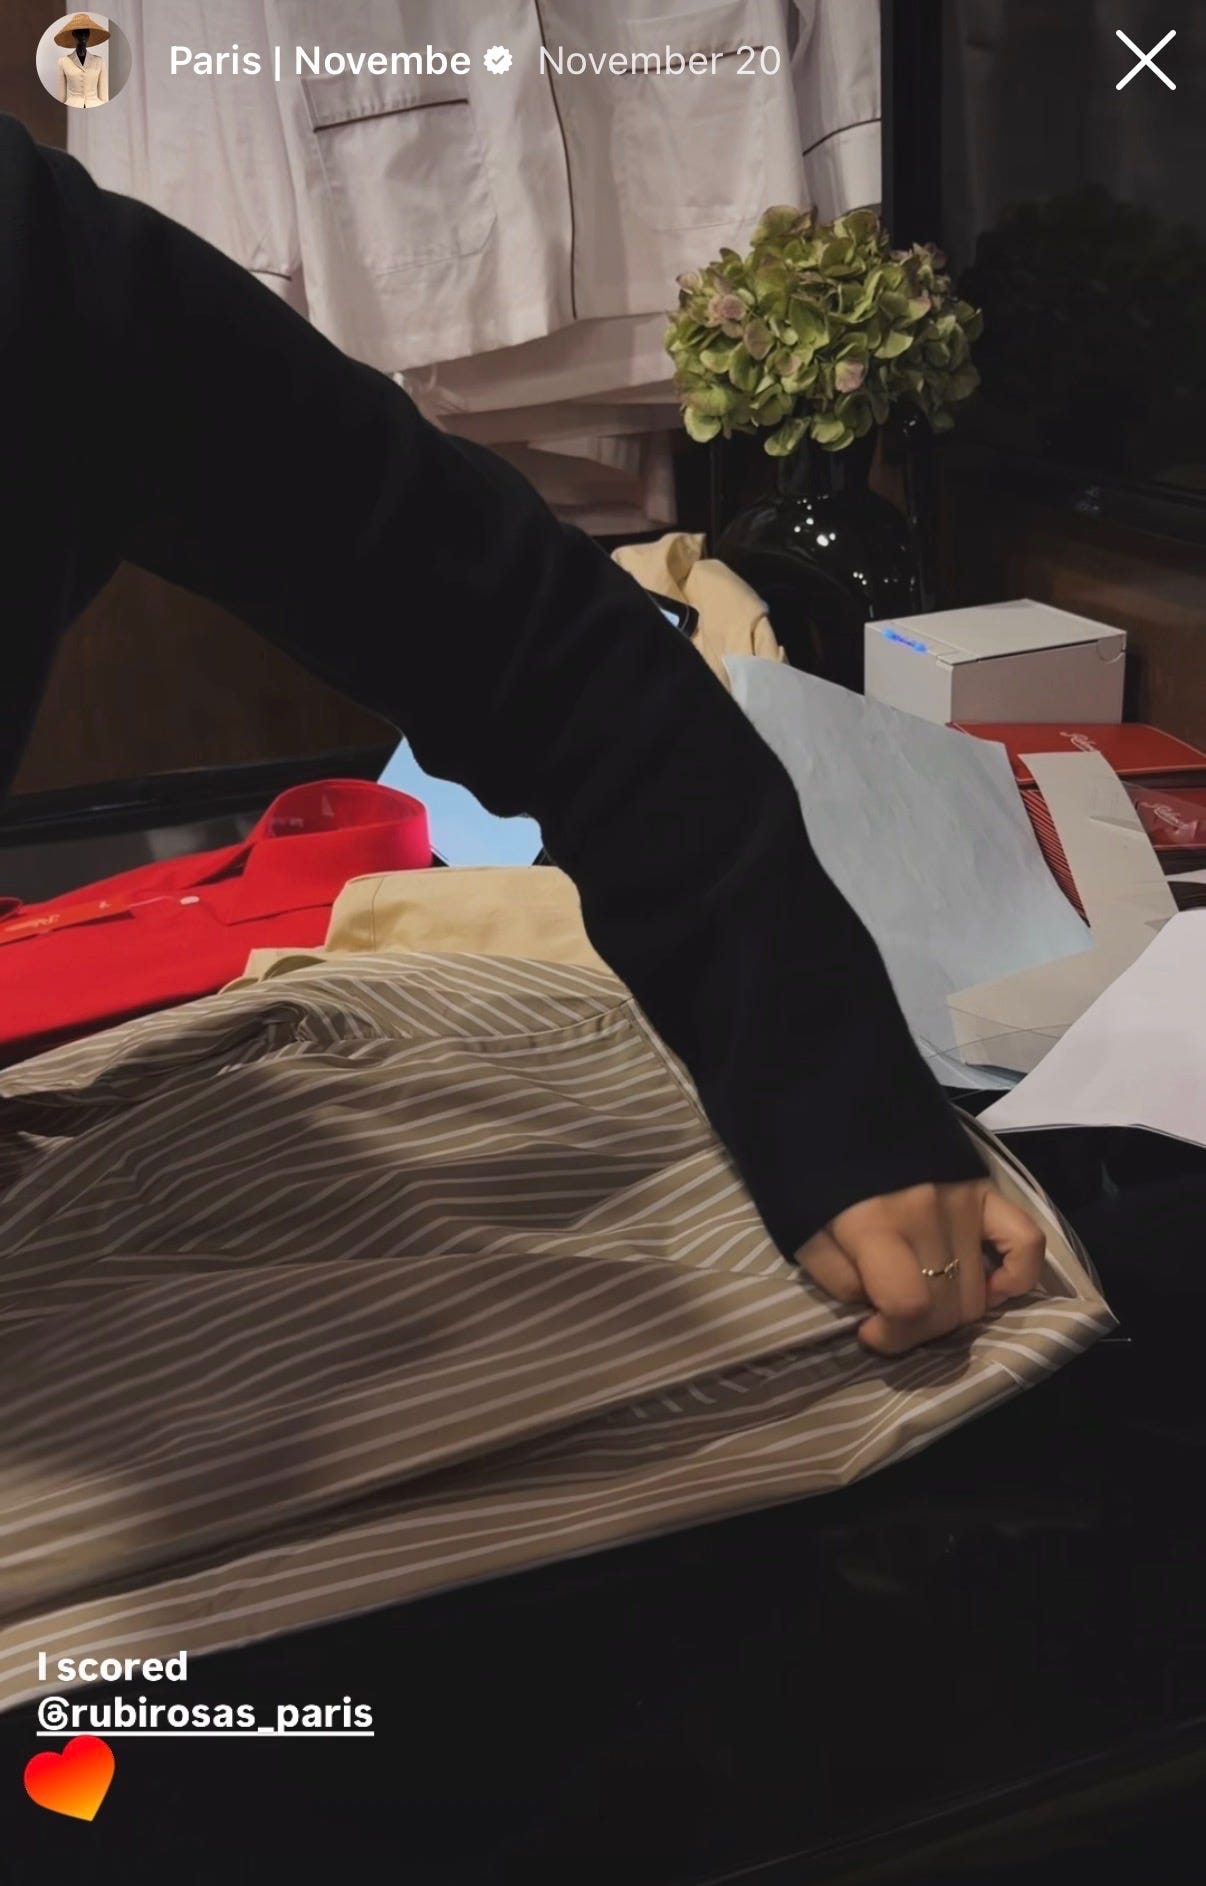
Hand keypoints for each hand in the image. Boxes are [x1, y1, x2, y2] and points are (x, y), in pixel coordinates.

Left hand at [795, 1179, 1043, 1355]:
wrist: (838, 1106)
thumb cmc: (811, 1173)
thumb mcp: (803, 1233)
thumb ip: (839, 1280)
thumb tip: (876, 1308)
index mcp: (876, 1226)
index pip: (909, 1306)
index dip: (889, 1337)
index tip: (868, 1330)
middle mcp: (928, 1216)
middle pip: (947, 1308)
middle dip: (917, 1330)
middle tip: (890, 1316)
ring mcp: (964, 1202)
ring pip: (979, 1292)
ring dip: (951, 1312)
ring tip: (923, 1297)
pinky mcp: (986, 1189)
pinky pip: (1027, 1241)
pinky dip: (1018, 1276)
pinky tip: (993, 1288)